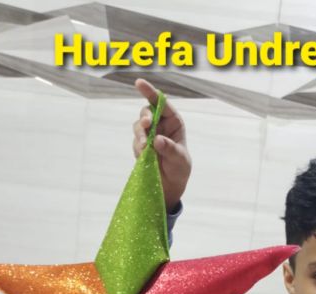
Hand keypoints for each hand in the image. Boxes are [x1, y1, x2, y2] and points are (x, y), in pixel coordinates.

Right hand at [132, 78, 191, 212]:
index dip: (150, 92)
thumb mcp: (180, 159)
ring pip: (138, 126)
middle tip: (146, 125)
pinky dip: (138, 147)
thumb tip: (157, 140)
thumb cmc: (179, 169)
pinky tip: (144, 156)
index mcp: (173, 122)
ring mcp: (149, 135)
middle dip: (144, 118)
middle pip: (146, 112)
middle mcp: (160, 125)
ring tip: (146, 147)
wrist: (170, 186)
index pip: (161, 103)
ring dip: (140, 134)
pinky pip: (136, 142)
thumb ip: (170, 149)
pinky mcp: (141, 146)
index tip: (139, 83)